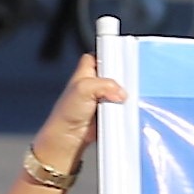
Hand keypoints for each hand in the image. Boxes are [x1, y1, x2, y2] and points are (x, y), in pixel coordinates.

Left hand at [30, 55, 129, 182]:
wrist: (69, 138)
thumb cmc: (67, 113)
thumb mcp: (82, 89)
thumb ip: (103, 84)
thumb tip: (120, 91)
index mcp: (86, 71)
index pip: (100, 54)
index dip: (110, 54)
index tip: (122, 58)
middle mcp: (95, 83)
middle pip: (116, 72)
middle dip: (122, 77)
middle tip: (126, 82)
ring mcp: (103, 97)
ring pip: (122, 90)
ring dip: (125, 95)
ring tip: (124, 100)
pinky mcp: (111, 111)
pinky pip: (124, 105)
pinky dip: (126, 108)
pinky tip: (125, 110)